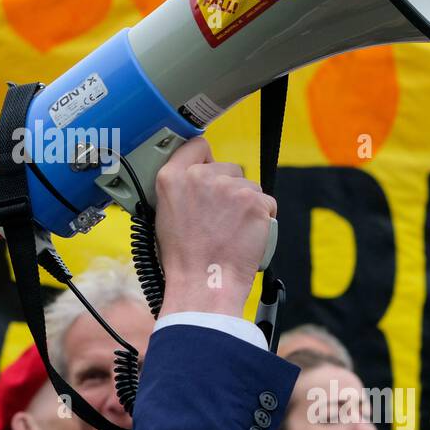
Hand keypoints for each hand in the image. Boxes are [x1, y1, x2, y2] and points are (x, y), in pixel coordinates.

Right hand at [152, 137, 275, 317]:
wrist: (205, 284)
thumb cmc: (183, 259)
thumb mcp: (162, 215)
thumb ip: (179, 188)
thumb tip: (197, 178)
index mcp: (172, 178)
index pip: (196, 146)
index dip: (205, 159)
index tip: (210, 169)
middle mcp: (200, 176)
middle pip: (228, 168)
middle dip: (229, 188)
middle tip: (220, 218)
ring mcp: (229, 187)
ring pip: (249, 185)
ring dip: (246, 204)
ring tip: (232, 231)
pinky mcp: (254, 201)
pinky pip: (266, 202)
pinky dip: (262, 218)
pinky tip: (246, 236)